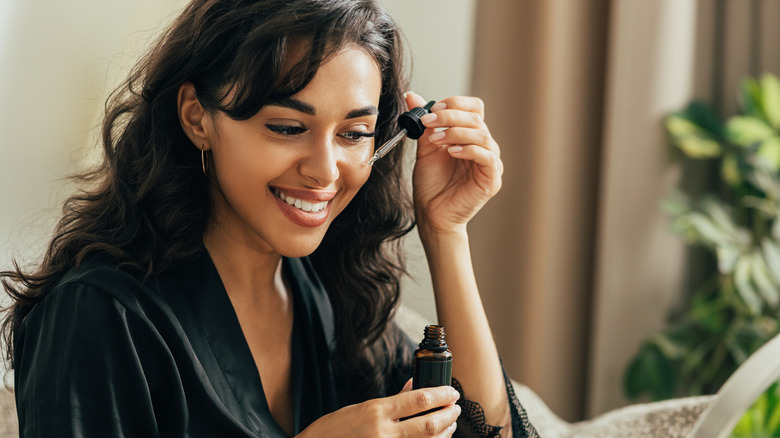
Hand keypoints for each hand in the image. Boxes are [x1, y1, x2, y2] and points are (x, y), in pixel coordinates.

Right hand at [296, 383, 460, 437]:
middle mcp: (383, 432)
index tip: (452, 392)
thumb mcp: (359, 408)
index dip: (441, 395)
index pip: (419, 399)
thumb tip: (414, 387)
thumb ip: (390, 401)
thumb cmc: (333, 431)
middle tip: (456, 408)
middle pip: (429, 424)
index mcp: (376, 411)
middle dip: (448, 415)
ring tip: (450, 425)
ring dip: (444, 433)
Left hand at [406, 92, 502, 234]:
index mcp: (470, 136)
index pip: (474, 108)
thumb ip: (423, 123)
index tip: (432, 109)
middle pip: (476, 118)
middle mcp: (484, 146)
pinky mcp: (492, 179)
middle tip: (429, 122)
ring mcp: (490, 163)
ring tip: (436, 141)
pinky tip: (451, 152)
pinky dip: (468, 149)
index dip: (455, 104)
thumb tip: (411, 96)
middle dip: (450, 117)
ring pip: (482, 134)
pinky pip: (487, 156)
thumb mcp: (425, 148)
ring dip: (456, 132)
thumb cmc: (431, 184)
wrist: (432, 214)